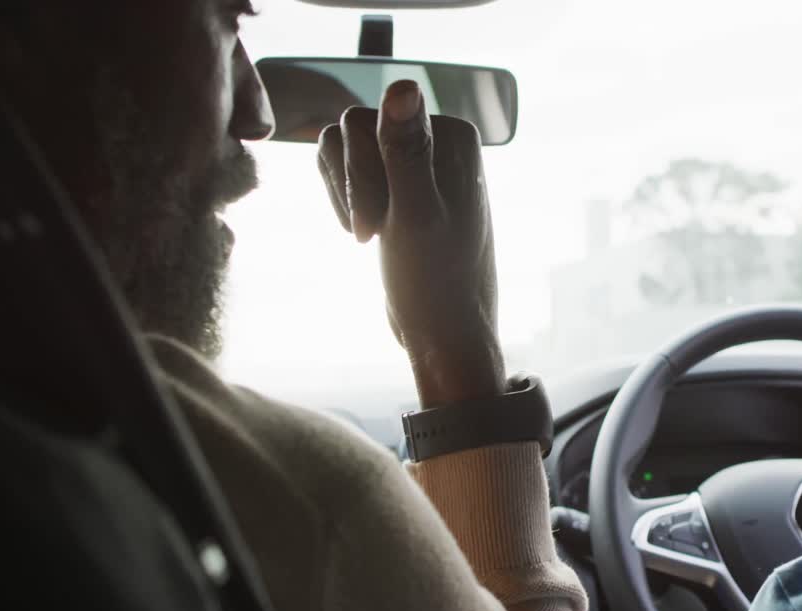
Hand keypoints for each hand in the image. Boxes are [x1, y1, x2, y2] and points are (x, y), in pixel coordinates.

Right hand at [317, 80, 504, 408]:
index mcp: (455, 137)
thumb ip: (406, 151)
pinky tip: (367, 234)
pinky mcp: (400, 188)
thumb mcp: (415, 215)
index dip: (359, 174)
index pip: (368, 121)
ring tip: (371, 235)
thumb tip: (403, 85)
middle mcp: (441, 142)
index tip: (375, 226)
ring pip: (346, 147)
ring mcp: (419, 165)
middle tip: (373, 234)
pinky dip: (347, 199)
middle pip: (354, 131)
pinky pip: (351, 169)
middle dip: (353, 186)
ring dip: (346, 193)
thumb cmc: (434, 282)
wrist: (444, 334)